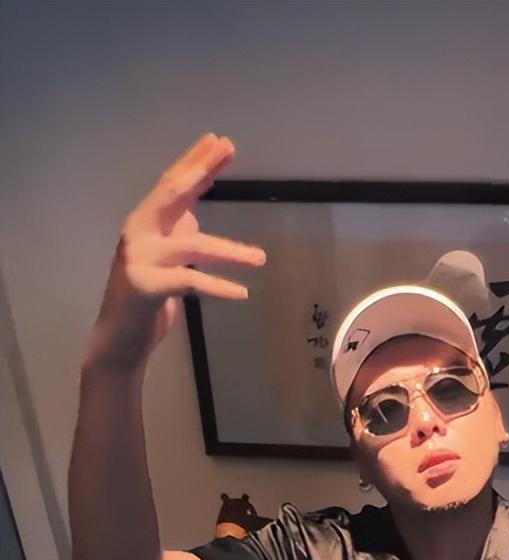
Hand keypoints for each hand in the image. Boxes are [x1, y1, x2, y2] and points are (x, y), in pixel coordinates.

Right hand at [83, 132, 265, 375]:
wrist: (120, 340)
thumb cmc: (147, 298)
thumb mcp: (167, 258)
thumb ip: (178, 233)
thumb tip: (195, 210)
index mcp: (145, 223)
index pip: (173, 186)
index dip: (196, 162)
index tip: (220, 142)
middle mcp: (138, 232)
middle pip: (172, 194)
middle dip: (200, 169)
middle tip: (227, 149)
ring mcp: (139, 258)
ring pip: (191, 245)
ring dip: (230, 251)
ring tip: (261, 259)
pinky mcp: (145, 287)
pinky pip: (189, 282)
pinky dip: (218, 286)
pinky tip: (242, 293)